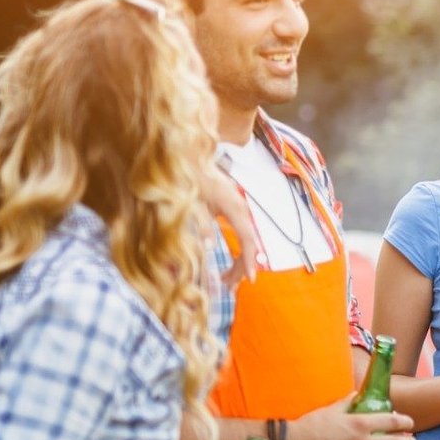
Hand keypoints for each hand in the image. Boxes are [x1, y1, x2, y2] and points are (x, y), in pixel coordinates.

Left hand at [200, 165, 259, 285]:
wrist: (189, 153)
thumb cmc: (190, 175)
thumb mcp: (193, 202)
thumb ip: (202, 224)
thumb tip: (208, 246)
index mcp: (234, 208)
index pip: (249, 239)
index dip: (250, 260)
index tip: (251, 279)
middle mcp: (240, 209)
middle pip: (250, 243)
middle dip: (242, 266)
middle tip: (228, 285)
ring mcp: (238, 208)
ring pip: (246, 240)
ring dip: (239, 260)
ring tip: (226, 278)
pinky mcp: (231, 208)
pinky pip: (241, 233)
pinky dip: (238, 250)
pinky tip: (228, 260)